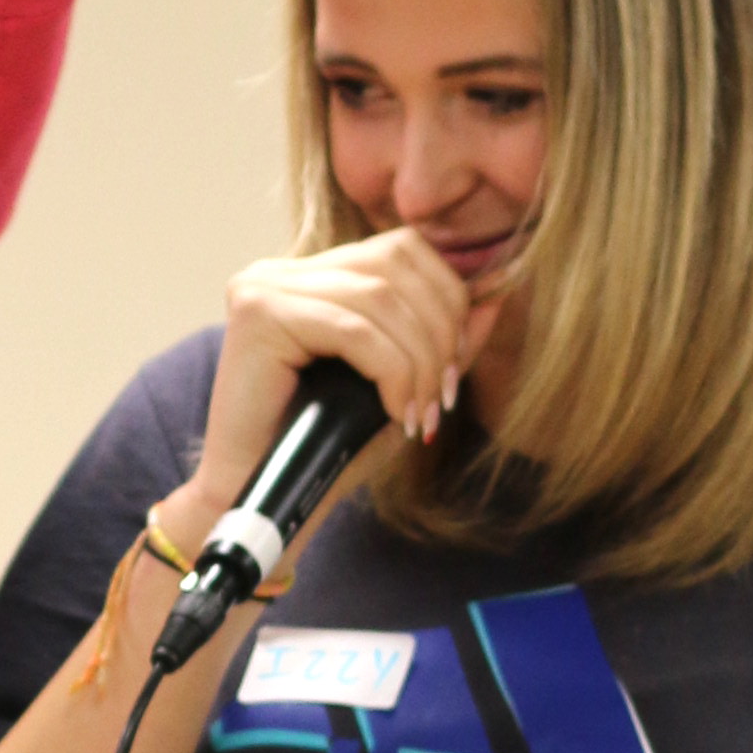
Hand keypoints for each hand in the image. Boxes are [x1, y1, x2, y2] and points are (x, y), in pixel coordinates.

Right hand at [172, 227, 472, 548]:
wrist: (259, 502)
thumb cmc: (324, 453)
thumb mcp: (398, 388)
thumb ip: (439, 343)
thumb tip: (494, 300)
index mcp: (310, 277)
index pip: (401, 249)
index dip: (447, 298)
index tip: (453, 367)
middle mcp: (280, 271)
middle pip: (395, 263)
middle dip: (439, 330)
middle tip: (443, 394)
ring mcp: (264, 288)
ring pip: (380, 296)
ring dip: (419, 360)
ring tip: (422, 413)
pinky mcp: (258, 316)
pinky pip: (353, 329)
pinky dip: (391, 373)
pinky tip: (395, 413)